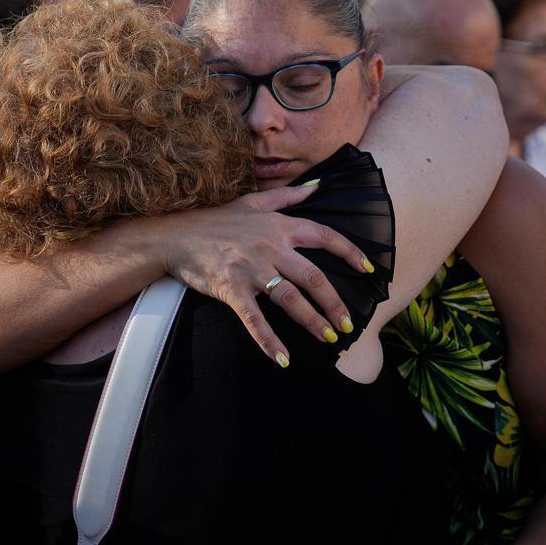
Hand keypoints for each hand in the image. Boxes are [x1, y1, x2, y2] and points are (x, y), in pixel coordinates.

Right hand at [155, 183, 373, 364]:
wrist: (174, 236)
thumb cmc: (215, 221)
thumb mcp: (253, 202)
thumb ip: (289, 196)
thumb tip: (319, 185)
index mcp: (280, 226)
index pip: (325, 236)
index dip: (351, 253)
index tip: (370, 269)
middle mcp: (270, 246)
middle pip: (314, 277)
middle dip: (335, 303)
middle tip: (349, 324)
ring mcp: (251, 269)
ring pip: (291, 299)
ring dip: (313, 322)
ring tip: (329, 338)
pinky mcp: (231, 289)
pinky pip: (254, 319)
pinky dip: (269, 341)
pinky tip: (283, 359)